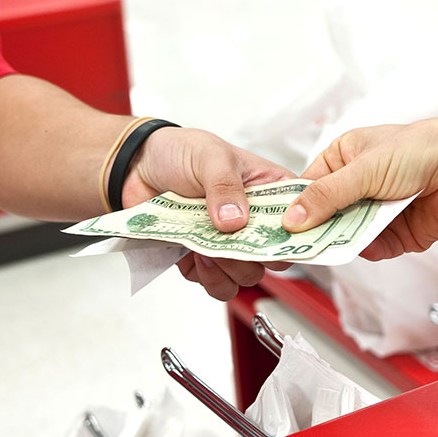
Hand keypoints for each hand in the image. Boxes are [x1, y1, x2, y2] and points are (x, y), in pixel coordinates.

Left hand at [122, 127, 294, 299]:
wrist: (137, 166)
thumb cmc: (182, 152)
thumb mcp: (210, 156)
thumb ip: (224, 185)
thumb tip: (235, 221)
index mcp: (269, 190)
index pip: (300, 218)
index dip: (295, 233)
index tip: (275, 238)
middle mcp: (254, 221)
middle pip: (274, 257)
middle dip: (252, 256)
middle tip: (230, 242)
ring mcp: (229, 243)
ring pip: (246, 277)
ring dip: (228, 270)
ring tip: (206, 250)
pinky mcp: (203, 260)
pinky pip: (216, 285)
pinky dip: (206, 276)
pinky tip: (192, 254)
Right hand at [281, 118, 437, 259]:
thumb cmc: (419, 149)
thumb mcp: (362, 169)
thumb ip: (325, 196)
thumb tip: (293, 217)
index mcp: (344, 158)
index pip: (308, 186)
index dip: (295, 206)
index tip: (281, 226)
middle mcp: (357, 184)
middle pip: (325, 214)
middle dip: (319, 228)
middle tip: (304, 243)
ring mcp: (375, 209)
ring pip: (347, 233)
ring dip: (345, 238)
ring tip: (340, 242)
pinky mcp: (395, 231)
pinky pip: (372, 247)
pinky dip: (371, 248)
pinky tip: (372, 243)